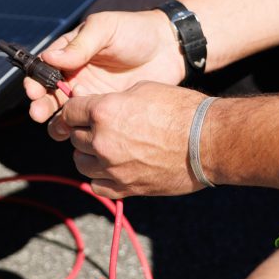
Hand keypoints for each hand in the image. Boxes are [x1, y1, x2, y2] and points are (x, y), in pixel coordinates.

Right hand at [25, 10, 186, 122]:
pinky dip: (78, 131)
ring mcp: (90, 94)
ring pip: (64, 112)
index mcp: (70, 53)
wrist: (170, 49)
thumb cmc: (135, 31)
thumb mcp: (105, 30)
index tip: (33, 91)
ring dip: (56, 121)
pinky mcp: (106, 110)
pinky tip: (77, 135)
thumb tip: (49, 57)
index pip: (44, 68)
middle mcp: (75, 75)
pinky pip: (87, 123)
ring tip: (59, 129)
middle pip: (49, 94)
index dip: (34, 81)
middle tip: (39, 113)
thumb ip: (80, 45)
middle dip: (40, 105)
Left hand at [49, 81, 207, 198]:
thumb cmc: (181, 110)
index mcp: (103, 112)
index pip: (69, 112)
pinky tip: (112, 168)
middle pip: (74, 137)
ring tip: (105, 148)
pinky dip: (100, 178)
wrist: (209, 141)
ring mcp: (112, 168)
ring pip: (81, 163)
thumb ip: (113, 100)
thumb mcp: (142, 90)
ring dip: (88, 155)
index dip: (75, 110)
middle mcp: (102, 141)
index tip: (82, 112)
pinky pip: (97, 186)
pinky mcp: (126, 188)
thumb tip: (95, 105)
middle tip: (101, 128)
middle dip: (84, 131)